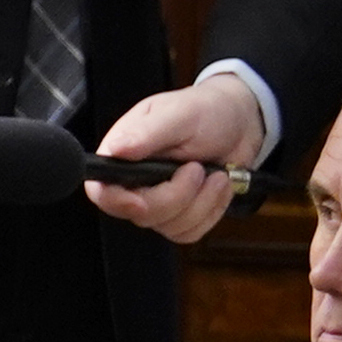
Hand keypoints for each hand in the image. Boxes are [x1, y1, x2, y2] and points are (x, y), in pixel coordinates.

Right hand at [88, 75, 265, 246]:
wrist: (239, 123)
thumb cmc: (205, 111)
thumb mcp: (178, 115)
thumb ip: (146, 133)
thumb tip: (115, 149)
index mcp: (123, 156)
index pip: (101, 191)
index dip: (117, 202)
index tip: (142, 202)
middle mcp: (135, 183)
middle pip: (141, 214)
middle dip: (178, 196)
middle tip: (197, 168)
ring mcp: (158, 202)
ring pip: (169, 227)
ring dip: (203, 202)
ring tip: (215, 174)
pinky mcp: (180, 215)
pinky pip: (190, 231)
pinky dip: (212, 210)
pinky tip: (218, 186)